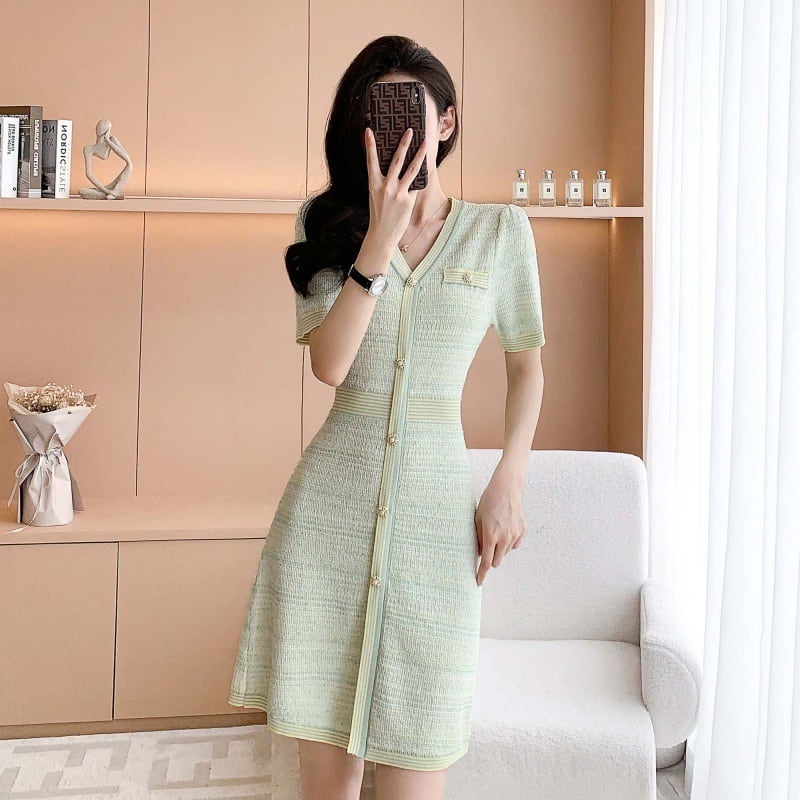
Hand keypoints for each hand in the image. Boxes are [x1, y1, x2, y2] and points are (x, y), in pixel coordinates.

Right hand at [363, 125, 426, 250]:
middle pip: (396, 160)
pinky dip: (421, 177)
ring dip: (419, 155)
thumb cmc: (379, 214)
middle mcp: (386, 187)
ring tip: (425, 144)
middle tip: (410, 130)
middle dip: (404, 144)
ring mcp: (398, 193)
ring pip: (412, 169)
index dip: (370, 145)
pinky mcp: (408, 200)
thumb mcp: (376, 196)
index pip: (370, 161)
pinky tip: (427, 167)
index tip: (368, 131)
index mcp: (373, 184)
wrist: (382, 235)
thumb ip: (383, 182)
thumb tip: (398, 167)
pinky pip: (416, 184)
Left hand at [474, 478, 526, 585]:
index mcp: (490, 535)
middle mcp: (504, 538)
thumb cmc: (488, 502)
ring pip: (505, 552)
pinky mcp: (522, 531)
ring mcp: (515, 535)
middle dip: (490, 559)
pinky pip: (514, 545)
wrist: (506, 489)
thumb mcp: (478, 519)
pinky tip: (505, 529)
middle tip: (486, 548)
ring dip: (499, 549)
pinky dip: (509, 542)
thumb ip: (478, 538)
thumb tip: (478, 553)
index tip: (478, 581)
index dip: (481, 573)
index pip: (485, 561)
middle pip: (496, 561)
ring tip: (496, 531)